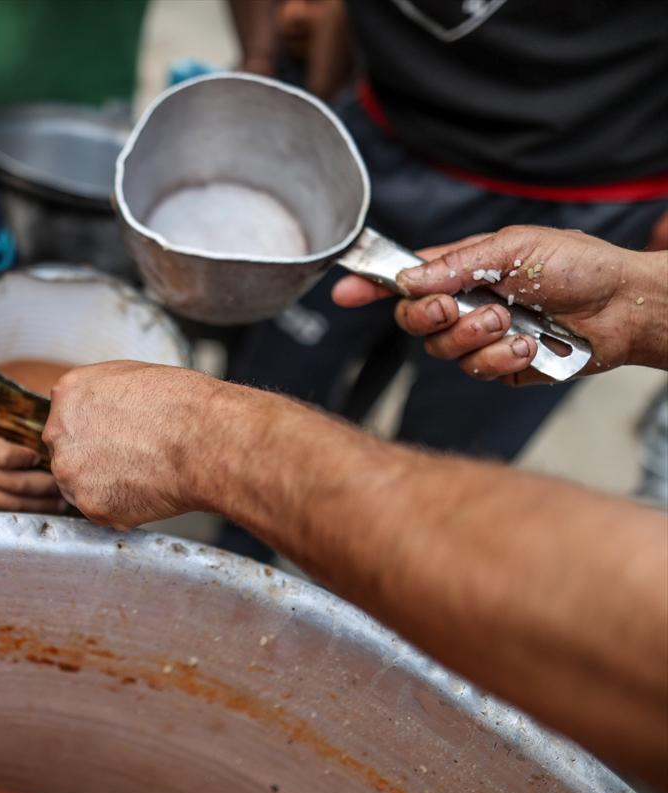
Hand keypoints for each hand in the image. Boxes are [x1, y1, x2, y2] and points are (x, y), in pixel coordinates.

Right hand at [0, 379, 63, 511]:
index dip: (21, 458)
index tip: (40, 453)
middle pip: (12, 485)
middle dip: (42, 485)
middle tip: (67, 480)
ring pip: (11, 504)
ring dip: (39, 504)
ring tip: (65, 500)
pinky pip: (3, 512)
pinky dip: (26, 512)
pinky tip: (47, 509)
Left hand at [43, 362, 216, 529]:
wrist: (203, 439)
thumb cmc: (181, 404)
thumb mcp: (132, 376)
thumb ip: (101, 396)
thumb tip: (99, 412)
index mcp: (68, 394)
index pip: (68, 419)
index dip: (95, 431)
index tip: (116, 436)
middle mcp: (59, 432)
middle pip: (68, 453)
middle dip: (93, 460)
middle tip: (131, 459)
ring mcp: (71, 471)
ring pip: (80, 486)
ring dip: (104, 486)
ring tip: (143, 474)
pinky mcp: (91, 506)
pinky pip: (102, 511)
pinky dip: (122, 508)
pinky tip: (147, 490)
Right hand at [332, 225, 661, 384]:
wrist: (622, 306)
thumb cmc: (577, 265)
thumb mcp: (513, 248)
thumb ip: (457, 264)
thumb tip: (408, 278)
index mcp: (462, 269)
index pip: (403, 278)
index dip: (370, 284)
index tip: (344, 290)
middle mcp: (465, 303)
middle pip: (412, 321)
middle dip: (429, 316)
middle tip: (455, 306)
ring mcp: (481, 338)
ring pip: (442, 350)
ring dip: (474, 335)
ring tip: (509, 321)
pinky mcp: (501, 366)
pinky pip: (477, 371)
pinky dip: (500, 357)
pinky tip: (527, 344)